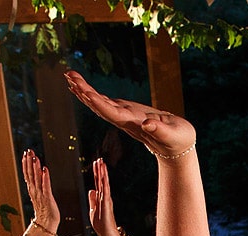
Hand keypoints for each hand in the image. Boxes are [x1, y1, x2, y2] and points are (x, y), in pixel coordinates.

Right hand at [21, 149, 59, 235]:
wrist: (46, 224)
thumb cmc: (44, 210)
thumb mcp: (39, 195)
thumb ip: (37, 185)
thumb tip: (38, 175)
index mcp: (32, 189)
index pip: (27, 174)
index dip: (26, 163)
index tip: (25, 153)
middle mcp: (34, 190)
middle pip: (30, 174)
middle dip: (29, 162)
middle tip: (28, 151)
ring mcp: (40, 194)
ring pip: (36, 178)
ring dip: (35, 167)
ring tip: (35, 157)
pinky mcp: (47, 197)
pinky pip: (46, 186)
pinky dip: (45, 177)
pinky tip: (45, 169)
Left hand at [65, 71, 194, 159]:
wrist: (176, 149)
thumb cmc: (179, 141)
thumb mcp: (173, 135)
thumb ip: (161, 131)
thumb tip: (148, 124)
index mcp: (134, 124)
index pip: (113, 113)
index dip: (99, 103)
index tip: (85, 92)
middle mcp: (124, 120)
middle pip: (99, 106)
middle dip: (84, 91)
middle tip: (69, 75)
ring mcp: (123, 117)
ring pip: (98, 103)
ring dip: (83, 90)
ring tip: (69, 75)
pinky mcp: (126, 112)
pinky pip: (104, 102)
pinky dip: (91, 93)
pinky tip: (81, 87)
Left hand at [88, 158, 118, 235]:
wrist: (107, 233)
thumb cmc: (101, 224)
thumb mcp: (93, 210)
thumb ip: (92, 200)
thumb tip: (91, 190)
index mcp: (101, 198)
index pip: (98, 183)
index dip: (97, 174)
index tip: (96, 165)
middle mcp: (104, 196)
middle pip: (101, 180)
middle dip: (100, 170)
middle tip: (99, 159)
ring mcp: (106, 198)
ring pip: (104, 183)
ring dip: (103, 173)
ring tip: (102, 163)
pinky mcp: (106, 202)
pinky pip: (105, 189)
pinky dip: (104, 182)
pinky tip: (104, 175)